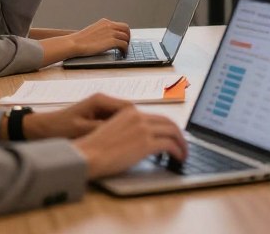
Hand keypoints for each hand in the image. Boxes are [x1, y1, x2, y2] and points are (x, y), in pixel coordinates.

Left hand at [24, 93, 135, 140]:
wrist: (42, 128)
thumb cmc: (59, 128)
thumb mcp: (82, 130)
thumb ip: (102, 128)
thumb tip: (122, 132)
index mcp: (100, 100)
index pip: (128, 107)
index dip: (138, 119)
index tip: (144, 132)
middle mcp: (103, 101)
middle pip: (128, 111)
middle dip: (137, 123)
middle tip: (143, 137)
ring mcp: (101, 108)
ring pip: (123, 116)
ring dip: (129, 127)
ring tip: (134, 140)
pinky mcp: (97, 115)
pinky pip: (115, 121)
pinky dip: (120, 129)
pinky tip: (121, 140)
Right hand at [68, 18, 130, 55]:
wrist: (74, 43)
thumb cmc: (80, 40)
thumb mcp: (93, 31)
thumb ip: (102, 32)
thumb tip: (108, 38)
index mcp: (105, 22)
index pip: (120, 25)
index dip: (123, 32)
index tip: (123, 39)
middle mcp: (109, 25)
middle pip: (126, 29)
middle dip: (128, 37)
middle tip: (126, 45)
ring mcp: (111, 33)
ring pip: (126, 38)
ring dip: (127, 45)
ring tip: (124, 51)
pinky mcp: (111, 41)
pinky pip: (124, 45)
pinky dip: (125, 50)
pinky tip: (122, 54)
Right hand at [72, 106, 187, 178]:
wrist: (85, 156)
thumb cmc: (93, 149)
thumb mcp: (112, 130)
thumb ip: (129, 129)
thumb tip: (142, 140)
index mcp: (129, 111)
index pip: (156, 116)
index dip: (168, 126)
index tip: (173, 135)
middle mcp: (138, 116)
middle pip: (168, 122)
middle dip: (179, 134)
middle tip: (183, 144)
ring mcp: (143, 129)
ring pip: (173, 131)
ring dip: (182, 143)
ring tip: (184, 153)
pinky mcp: (146, 143)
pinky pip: (170, 145)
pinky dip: (178, 151)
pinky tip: (178, 158)